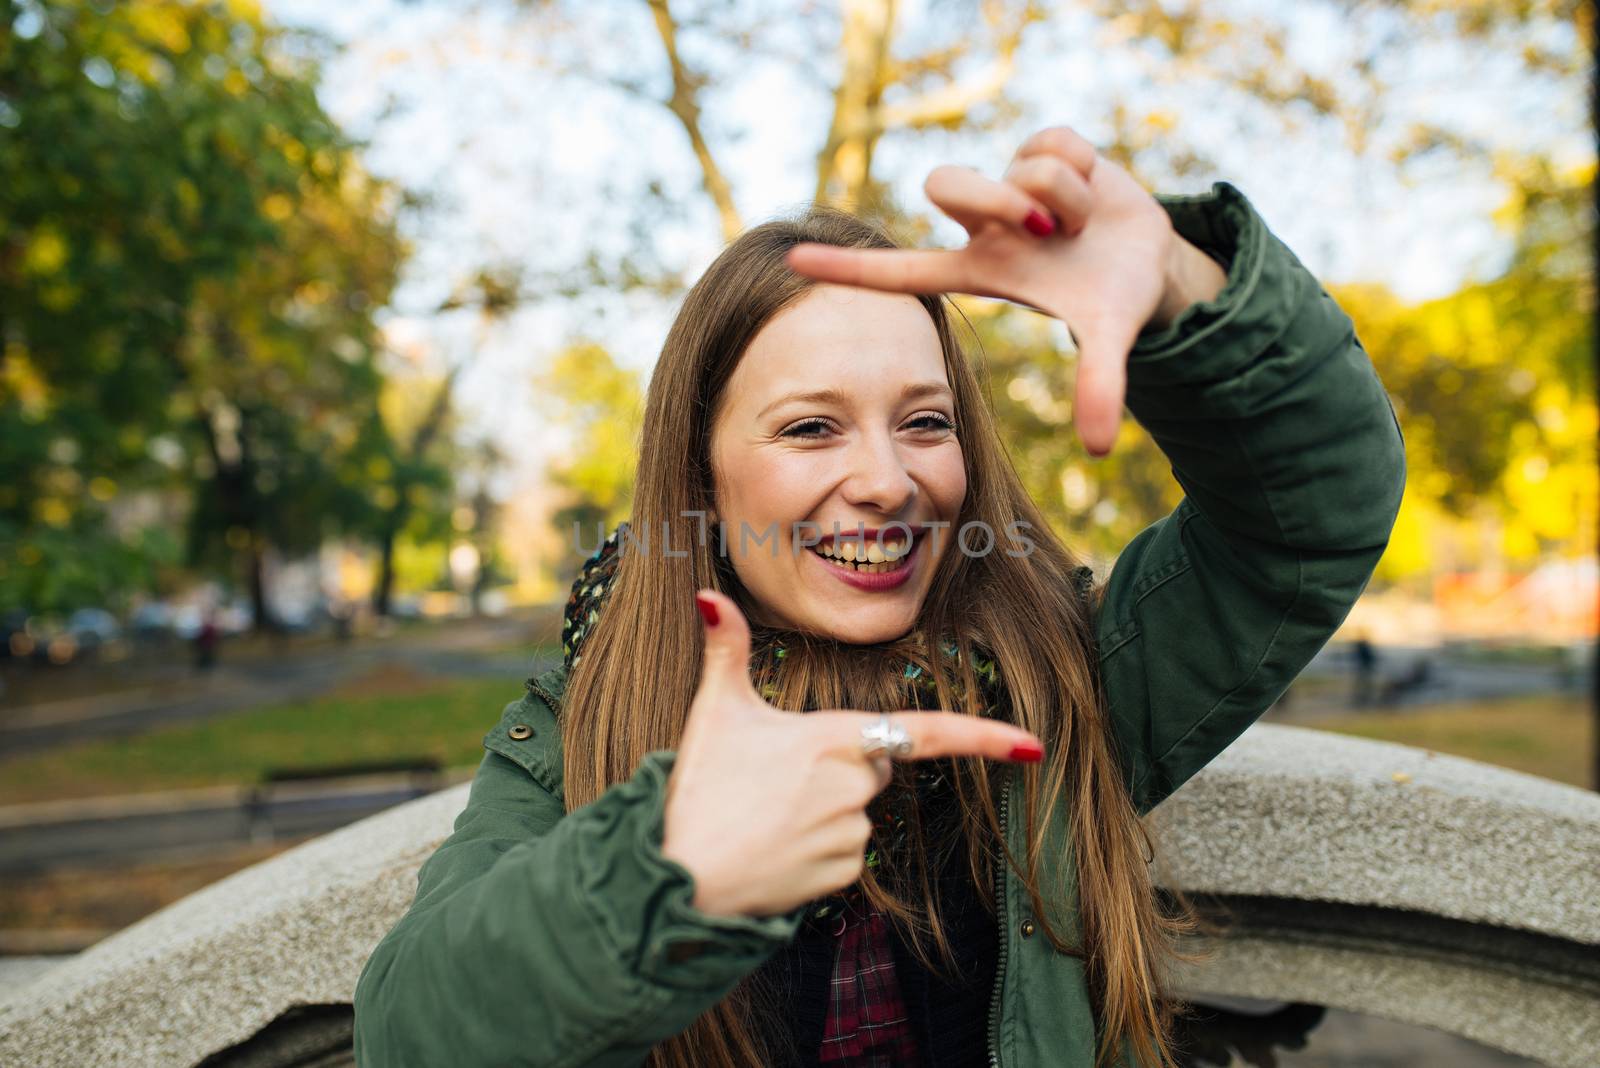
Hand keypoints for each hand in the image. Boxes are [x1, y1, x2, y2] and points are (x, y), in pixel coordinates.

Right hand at [660, 588, 1044, 918]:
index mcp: (835, 737)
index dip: (984, 737)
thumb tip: (707, 593)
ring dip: (823, 808)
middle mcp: (854, 787)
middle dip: (841, 763)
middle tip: (774, 776)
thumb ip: (724, 648)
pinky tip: (775, 847)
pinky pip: (845, 853)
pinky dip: (816, 849)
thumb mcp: (713, 710)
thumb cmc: (699, 789)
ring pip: (857, 810)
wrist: (679, 876)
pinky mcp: (840, 876)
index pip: (927, 732)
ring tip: (764, 814)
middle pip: (874, 764)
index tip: (1034, 746)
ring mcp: (851, 835)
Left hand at [785, 126, 1204, 456]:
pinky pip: (1057, 142)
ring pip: (1019, 167)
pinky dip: (1089, 169)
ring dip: (1067, 196)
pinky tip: (1095, 189)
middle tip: (1046, 228)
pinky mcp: (1042, 147)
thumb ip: (1100, 385)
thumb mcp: (1107, 338)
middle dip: (1002, 199)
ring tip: (1081, 225)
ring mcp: (1010, 183)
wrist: (1152, 256)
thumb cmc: (1112, 299)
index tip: (790, 260)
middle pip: (945, 184)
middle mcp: (984, 226)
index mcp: (978, 271)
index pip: (899, 270)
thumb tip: (1102, 448)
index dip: (849, 269)